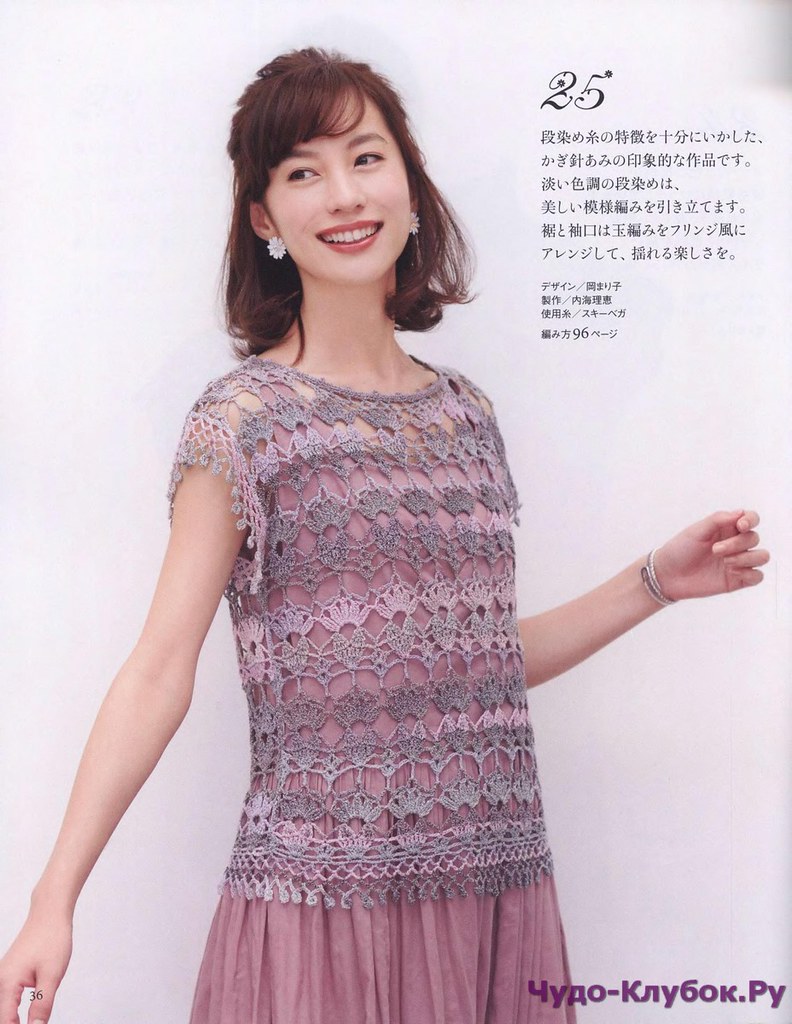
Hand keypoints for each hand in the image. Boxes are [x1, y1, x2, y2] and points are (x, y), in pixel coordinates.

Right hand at [0, 906, 72, 1023]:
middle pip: (2, 1016)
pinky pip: (6, 998)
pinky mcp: (9, 974)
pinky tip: (23, 1018)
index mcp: (7, 984)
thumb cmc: (52, 939)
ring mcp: (3, 977)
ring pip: (3, 1009)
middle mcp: (0, 981)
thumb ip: (42, 1005)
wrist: (49, 914)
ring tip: (31, 1023)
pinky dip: (12, 1011)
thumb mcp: (52, 975)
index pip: (7, 1022)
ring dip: (13, 1020)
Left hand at [651, 509, 768, 600]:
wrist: (668, 575)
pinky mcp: (737, 580)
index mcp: (726, 528)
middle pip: (754, 538)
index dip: (751, 520)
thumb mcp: (696, 531)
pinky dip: (749, 573)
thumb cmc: (679, 550)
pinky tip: (732, 572)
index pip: (751, 519)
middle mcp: (735, 544)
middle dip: (737, 543)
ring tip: (725, 562)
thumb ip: (718, 520)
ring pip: (762, 556)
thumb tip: (740, 513)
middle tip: (715, 550)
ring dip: (746, 558)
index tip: (740, 526)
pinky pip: (757, 576)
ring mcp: (738, 562)